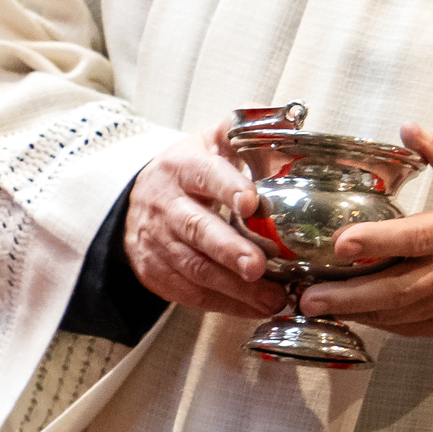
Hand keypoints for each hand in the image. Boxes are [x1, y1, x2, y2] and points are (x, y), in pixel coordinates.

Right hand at [123, 128, 284, 318]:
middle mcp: (163, 202)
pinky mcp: (154, 270)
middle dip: (228, 249)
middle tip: (257, 267)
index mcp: (182, 166)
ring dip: (234, 287)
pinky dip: (224, 303)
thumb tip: (292, 124)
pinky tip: (254, 307)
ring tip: (272, 298)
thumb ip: (245, 131)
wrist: (140, 201)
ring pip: (193, 266)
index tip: (252, 204)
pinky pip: (188, 291)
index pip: (204, 173)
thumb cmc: (191, 172)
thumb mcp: (211, 143)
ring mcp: (155, 239)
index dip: (227, 187)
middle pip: (195, 227)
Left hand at [300, 125, 432, 338]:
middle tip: (308, 295)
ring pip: (402, 312)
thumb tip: (410, 130)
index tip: (341, 242)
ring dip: (358, 312)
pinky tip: (351, 314)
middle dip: (350, 295)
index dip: (378, 241)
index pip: (415, 237)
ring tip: (316, 305)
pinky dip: (381, 322)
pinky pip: (413, 325)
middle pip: (399, 288)